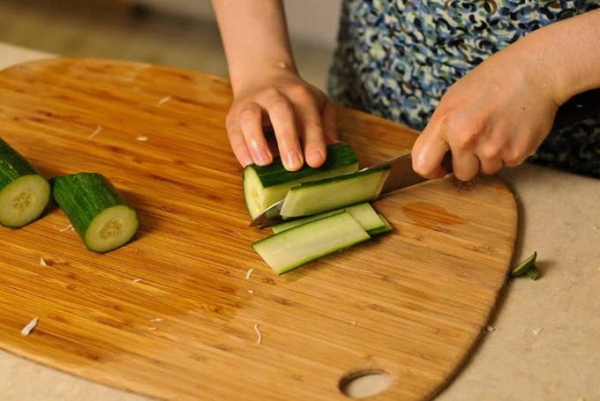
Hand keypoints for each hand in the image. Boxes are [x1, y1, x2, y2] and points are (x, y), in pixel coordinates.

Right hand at [226, 70, 336, 170]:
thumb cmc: (296, 101)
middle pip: (280, 112)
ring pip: (251, 117)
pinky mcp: (234, 116)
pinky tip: (248, 164)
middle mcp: (275, 95)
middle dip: (287, 139)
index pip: (309, 117)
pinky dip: (241, 148)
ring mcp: (252, 104)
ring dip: (257, 141)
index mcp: (301, 95)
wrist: (262, 77)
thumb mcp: (318, 105)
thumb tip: (336, 149)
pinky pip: (235, 131)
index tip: (317, 161)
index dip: (314, 140)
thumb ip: (326, 126)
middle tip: (294, 165)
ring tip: (264, 163)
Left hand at [411, 48, 559, 180]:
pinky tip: (512, 129)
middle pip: (461, 174)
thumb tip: (435, 158)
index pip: (423, 165)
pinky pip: (507, 164)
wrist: (535, 70)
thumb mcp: (453, 100)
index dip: (431, 169)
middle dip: (467, 162)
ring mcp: (493, 147)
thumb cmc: (491, 81)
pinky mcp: (517, 153)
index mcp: (445, 122)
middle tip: (478, 138)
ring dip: (490, 157)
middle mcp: (467, 138)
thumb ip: (441, 130)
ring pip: (486, 170)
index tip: (439, 167)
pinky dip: (509, 152)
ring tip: (497, 128)